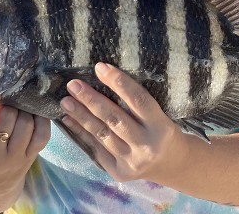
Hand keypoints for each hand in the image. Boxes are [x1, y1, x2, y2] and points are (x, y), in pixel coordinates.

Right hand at [0, 97, 49, 199]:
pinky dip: (41, 119)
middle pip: (8, 118)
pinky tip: (34, 115)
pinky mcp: (30, 159)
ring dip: (24, 110)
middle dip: (9, 104)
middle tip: (8, 100)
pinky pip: (43, 134)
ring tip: (18, 108)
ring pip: (26, 123)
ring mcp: (14, 160)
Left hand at [60, 63, 187, 182]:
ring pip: (102, 134)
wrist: (172, 165)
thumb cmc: (162, 130)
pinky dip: (81, 133)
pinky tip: (69, 120)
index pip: (138, 100)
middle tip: (73, 84)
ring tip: (66, 101)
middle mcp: (146, 145)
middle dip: (91, 99)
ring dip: (81, 116)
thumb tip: (105, 76)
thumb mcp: (160, 113)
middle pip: (114, 118)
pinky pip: (96, 149)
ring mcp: (131, 161)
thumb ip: (137, 101)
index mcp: (161, 126)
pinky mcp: (119, 172)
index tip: (99, 67)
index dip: (118, 82)